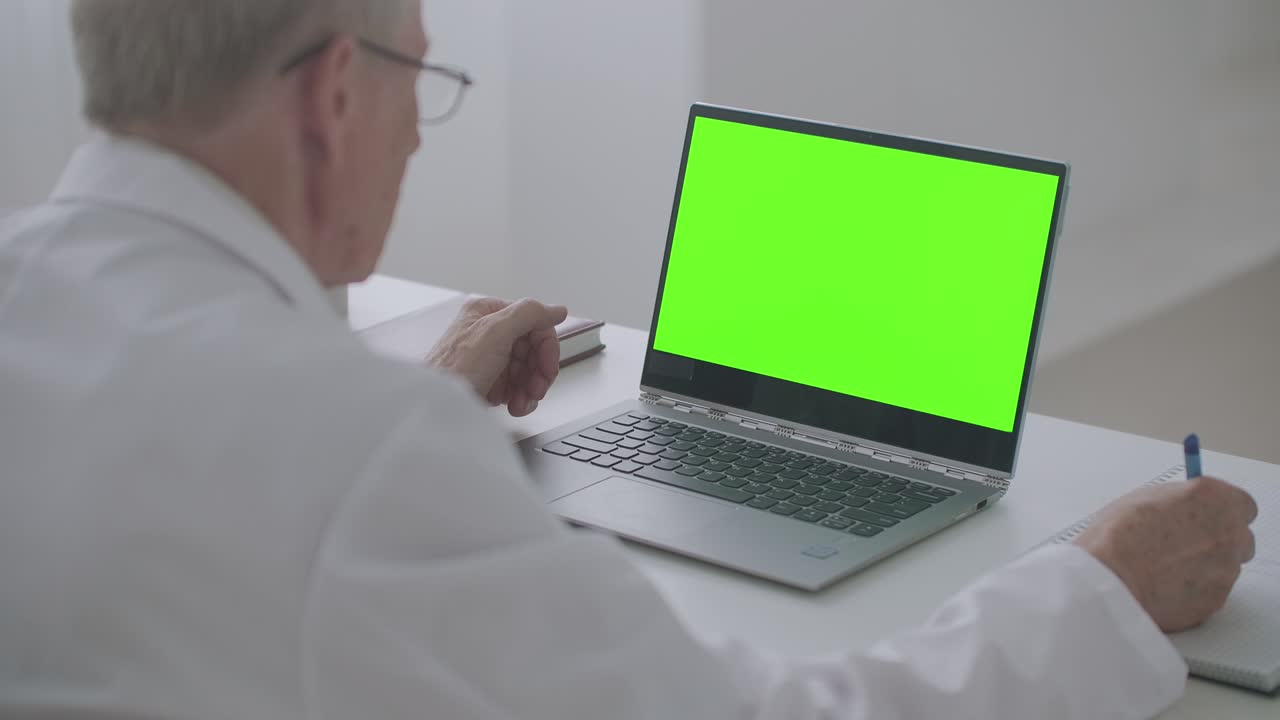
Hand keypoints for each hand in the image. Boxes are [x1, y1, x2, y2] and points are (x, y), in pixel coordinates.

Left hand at [427, 297, 567, 416]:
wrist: (433, 408)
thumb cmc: (453, 371)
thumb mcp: (495, 333)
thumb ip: (529, 314)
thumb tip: (556, 310)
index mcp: (488, 312)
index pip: (534, 323)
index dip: (546, 347)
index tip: (548, 368)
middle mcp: (488, 332)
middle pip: (532, 348)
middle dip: (537, 372)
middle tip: (536, 390)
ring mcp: (487, 357)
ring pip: (526, 370)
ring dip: (530, 389)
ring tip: (521, 403)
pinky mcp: (486, 380)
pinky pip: (515, 386)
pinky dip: (519, 398)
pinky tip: (512, 406)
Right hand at [1076, 476, 1256, 631]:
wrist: (1111, 578)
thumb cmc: (1119, 535)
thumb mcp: (1146, 497)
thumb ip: (1181, 500)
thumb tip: (1186, 506)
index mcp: (1216, 500)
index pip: (1243, 504)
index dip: (1222, 511)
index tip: (1207, 515)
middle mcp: (1230, 533)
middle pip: (1239, 537)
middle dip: (1218, 540)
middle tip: (1185, 543)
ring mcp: (1227, 569)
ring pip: (1226, 566)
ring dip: (1205, 566)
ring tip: (1165, 567)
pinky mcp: (1217, 600)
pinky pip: (1212, 592)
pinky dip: (1194, 589)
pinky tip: (1165, 585)